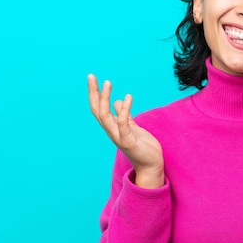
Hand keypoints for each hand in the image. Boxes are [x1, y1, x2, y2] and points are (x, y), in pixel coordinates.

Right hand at [88, 74, 164, 188]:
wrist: (151, 166)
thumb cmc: (143, 148)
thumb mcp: (133, 128)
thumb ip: (125, 116)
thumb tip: (116, 102)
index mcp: (112, 128)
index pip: (99, 109)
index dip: (95, 94)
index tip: (92, 79)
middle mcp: (112, 132)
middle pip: (97, 110)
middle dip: (93, 93)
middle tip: (91, 76)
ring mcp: (118, 137)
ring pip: (105, 116)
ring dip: (105, 98)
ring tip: (108, 82)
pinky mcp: (128, 141)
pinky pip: (123, 124)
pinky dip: (124, 110)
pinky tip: (128, 97)